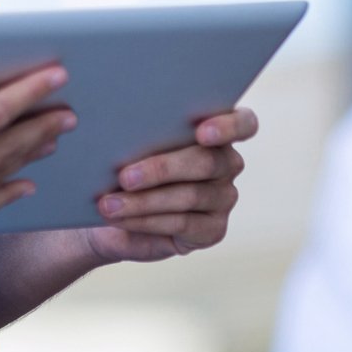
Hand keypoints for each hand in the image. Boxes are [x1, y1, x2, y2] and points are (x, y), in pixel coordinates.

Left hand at [82, 107, 257, 264]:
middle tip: (124, 176)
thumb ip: (138, 132)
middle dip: (161, 169)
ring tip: (109, 204)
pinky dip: (146, 221)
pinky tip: (121, 219)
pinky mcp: (213, 229)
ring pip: (189, 196)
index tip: (202, 133)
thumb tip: (122, 128)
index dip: (228, 126)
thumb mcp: (126, 142)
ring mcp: (224, 197)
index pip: (243, 123)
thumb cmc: (121, 164)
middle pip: (206, 162)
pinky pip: (182, 224)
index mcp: (216, 129)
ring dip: (144, 201)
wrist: (112, 210)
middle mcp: (227, 162)